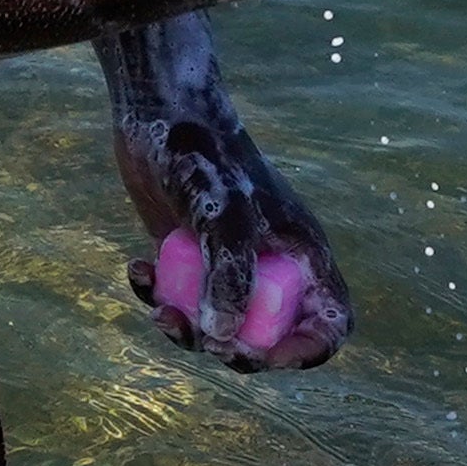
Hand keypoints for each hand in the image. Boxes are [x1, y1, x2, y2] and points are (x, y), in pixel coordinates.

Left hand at [116, 101, 351, 370]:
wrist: (161, 110)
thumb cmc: (205, 157)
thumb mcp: (226, 217)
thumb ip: (229, 278)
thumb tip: (223, 340)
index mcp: (302, 253)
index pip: (329, 320)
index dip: (307, 349)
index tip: (266, 355)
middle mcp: (272, 262)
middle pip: (267, 334)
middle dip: (232, 347)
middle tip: (201, 339)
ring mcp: (229, 259)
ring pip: (218, 322)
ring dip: (187, 329)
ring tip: (158, 310)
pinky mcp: (190, 253)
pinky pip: (181, 297)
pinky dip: (158, 295)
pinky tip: (137, 268)